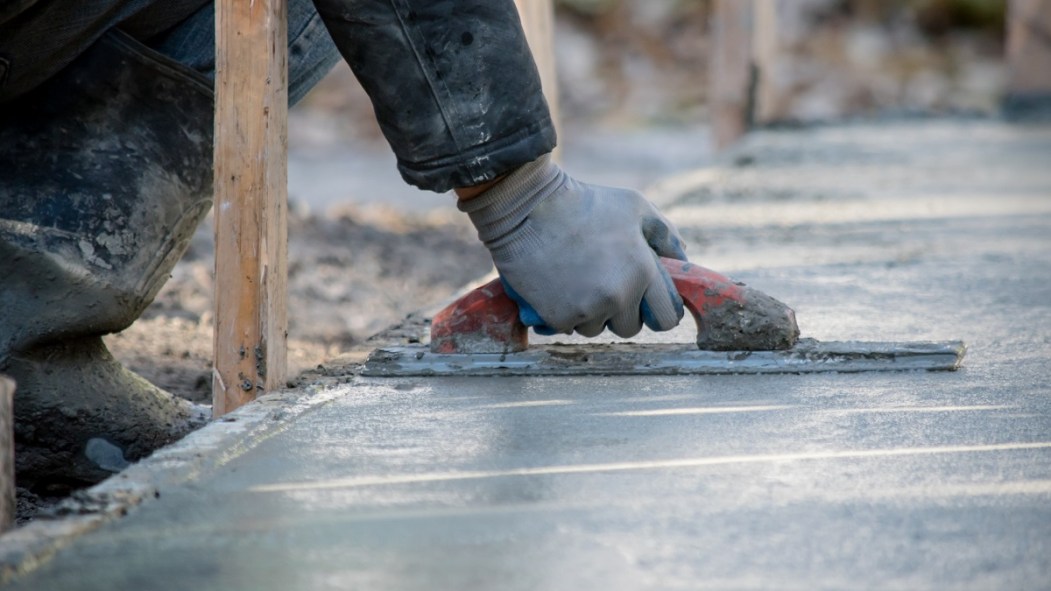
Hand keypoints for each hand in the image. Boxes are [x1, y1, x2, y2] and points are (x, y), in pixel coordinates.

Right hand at [458, 154, 686, 336]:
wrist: (526, 209)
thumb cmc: (585, 202)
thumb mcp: (635, 207)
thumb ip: (665, 235)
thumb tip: (683, 258)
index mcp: (643, 272)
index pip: (667, 317)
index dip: (657, 311)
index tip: (646, 304)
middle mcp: (618, 296)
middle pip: (630, 328)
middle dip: (621, 311)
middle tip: (605, 283)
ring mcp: (586, 309)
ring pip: (597, 329)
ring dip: (591, 312)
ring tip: (577, 279)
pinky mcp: (557, 317)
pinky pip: (569, 327)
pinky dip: (564, 312)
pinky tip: (558, 285)